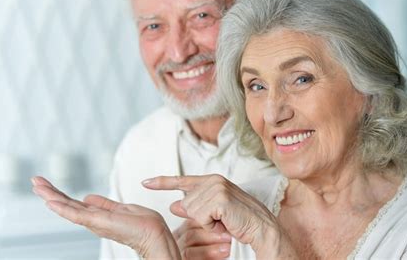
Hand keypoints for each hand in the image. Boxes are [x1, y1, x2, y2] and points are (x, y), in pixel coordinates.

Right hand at [31, 176, 179, 258]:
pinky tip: (50, 201)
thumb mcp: (122, 208)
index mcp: (99, 215)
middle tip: (34, 180)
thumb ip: (104, 204)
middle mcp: (93, 219)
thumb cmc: (144, 224)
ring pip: (68, 208)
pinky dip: (62, 208)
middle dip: (51, 193)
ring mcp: (94, 222)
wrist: (154, 233)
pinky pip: (77, 215)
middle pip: (67, 205)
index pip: (75, 203)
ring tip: (36, 185)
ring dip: (51, 196)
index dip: (60, 194)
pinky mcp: (98, 222)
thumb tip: (87, 198)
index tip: (46, 184)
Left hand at [143, 174, 285, 256]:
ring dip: (206, 222)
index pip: (182, 180)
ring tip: (224, 221)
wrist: (261, 227)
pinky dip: (211, 225)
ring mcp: (216, 187)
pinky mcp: (219, 198)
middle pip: (185, 202)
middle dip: (199, 217)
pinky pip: (200, 217)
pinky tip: (224, 223)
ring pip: (191, 211)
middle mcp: (213, 180)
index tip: (145, 182)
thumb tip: (174, 205)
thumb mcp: (213, 213)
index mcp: (211, 180)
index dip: (162, 182)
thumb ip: (193, 206)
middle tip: (220, 219)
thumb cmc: (240, 220)